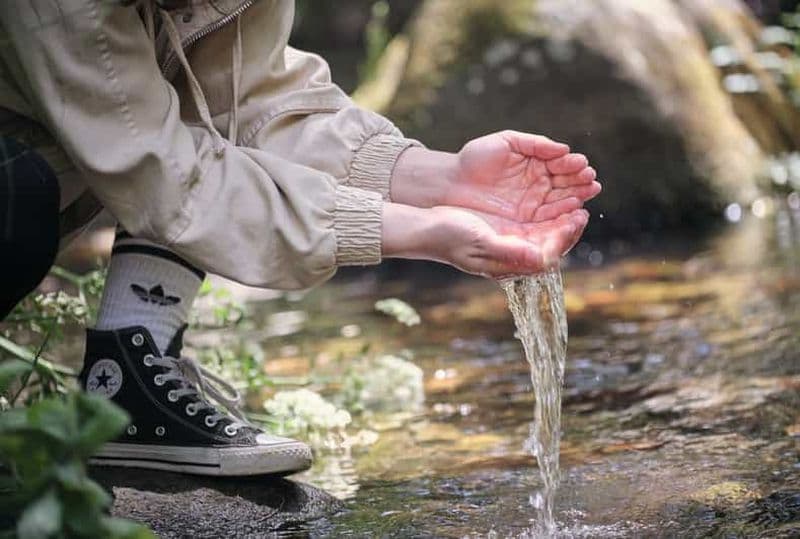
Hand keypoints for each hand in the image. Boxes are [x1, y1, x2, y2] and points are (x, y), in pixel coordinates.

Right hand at [382, 202, 587, 278]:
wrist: (428, 228)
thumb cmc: (450, 237)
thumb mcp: (480, 241)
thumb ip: (510, 251)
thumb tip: (540, 259)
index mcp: (512, 264)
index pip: (549, 254)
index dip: (566, 236)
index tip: (576, 217)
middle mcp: (517, 256)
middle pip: (553, 243)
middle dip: (570, 225)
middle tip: (582, 205)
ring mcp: (514, 243)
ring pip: (547, 231)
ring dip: (562, 215)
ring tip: (575, 196)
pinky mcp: (509, 231)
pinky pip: (537, 222)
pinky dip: (549, 209)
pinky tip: (554, 194)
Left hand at [453, 130, 600, 221]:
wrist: (451, 183)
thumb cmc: (475, 159)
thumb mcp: (505, 142)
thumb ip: (535, 144)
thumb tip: (564, 149)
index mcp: (536, 165)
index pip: (561, 166)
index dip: (573, 166)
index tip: (582, 165)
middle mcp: (538, 186)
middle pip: (565, 185)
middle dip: (580, 183)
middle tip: (590, 181)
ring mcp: (532, 205)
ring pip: (560, 202)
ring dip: (575, 198)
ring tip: (586, 194)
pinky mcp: (524, 223)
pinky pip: (547, 220)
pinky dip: (561, 216)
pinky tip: (573, 210)